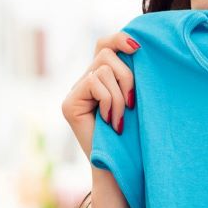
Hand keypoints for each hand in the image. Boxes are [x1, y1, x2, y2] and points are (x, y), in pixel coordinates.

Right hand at [62, 32, 139, 156]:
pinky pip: (93, 83)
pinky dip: (108, 101)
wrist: (119, 168)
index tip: (139, 47)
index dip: (120, 39)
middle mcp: (84, 80)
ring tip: (121, 119)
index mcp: (101, 77)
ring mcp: (74, 92)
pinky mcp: (68, 103)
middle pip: (106, 53)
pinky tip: (110, 121)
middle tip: (133, 103)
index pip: (105, 44)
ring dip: (119, 95)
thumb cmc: (134, 136)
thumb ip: (132, 74)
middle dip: (126, 76)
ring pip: (102, 69)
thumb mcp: (137, 98)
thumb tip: (139, 46)